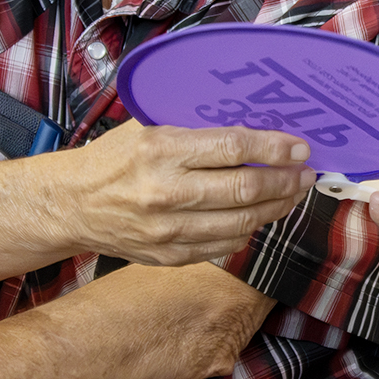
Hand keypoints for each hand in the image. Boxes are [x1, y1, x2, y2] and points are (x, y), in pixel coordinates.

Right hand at [61, 121, 316, 265]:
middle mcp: (166, 193)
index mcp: (161, 151)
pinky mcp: (171, 256)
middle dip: (285, 181)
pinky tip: (261, 214)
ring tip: (292, 193)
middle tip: (305, 173)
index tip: (299, 148)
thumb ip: (195, 127)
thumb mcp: (148, 127)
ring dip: (277, 207)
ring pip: (242, 222)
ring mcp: (169, 230)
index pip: (233, 148)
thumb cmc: (114, 158)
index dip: (274, 149)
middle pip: (244, 190)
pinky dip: (250, 228)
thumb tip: (254, 122)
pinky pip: (226, 244)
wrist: (72, 205)